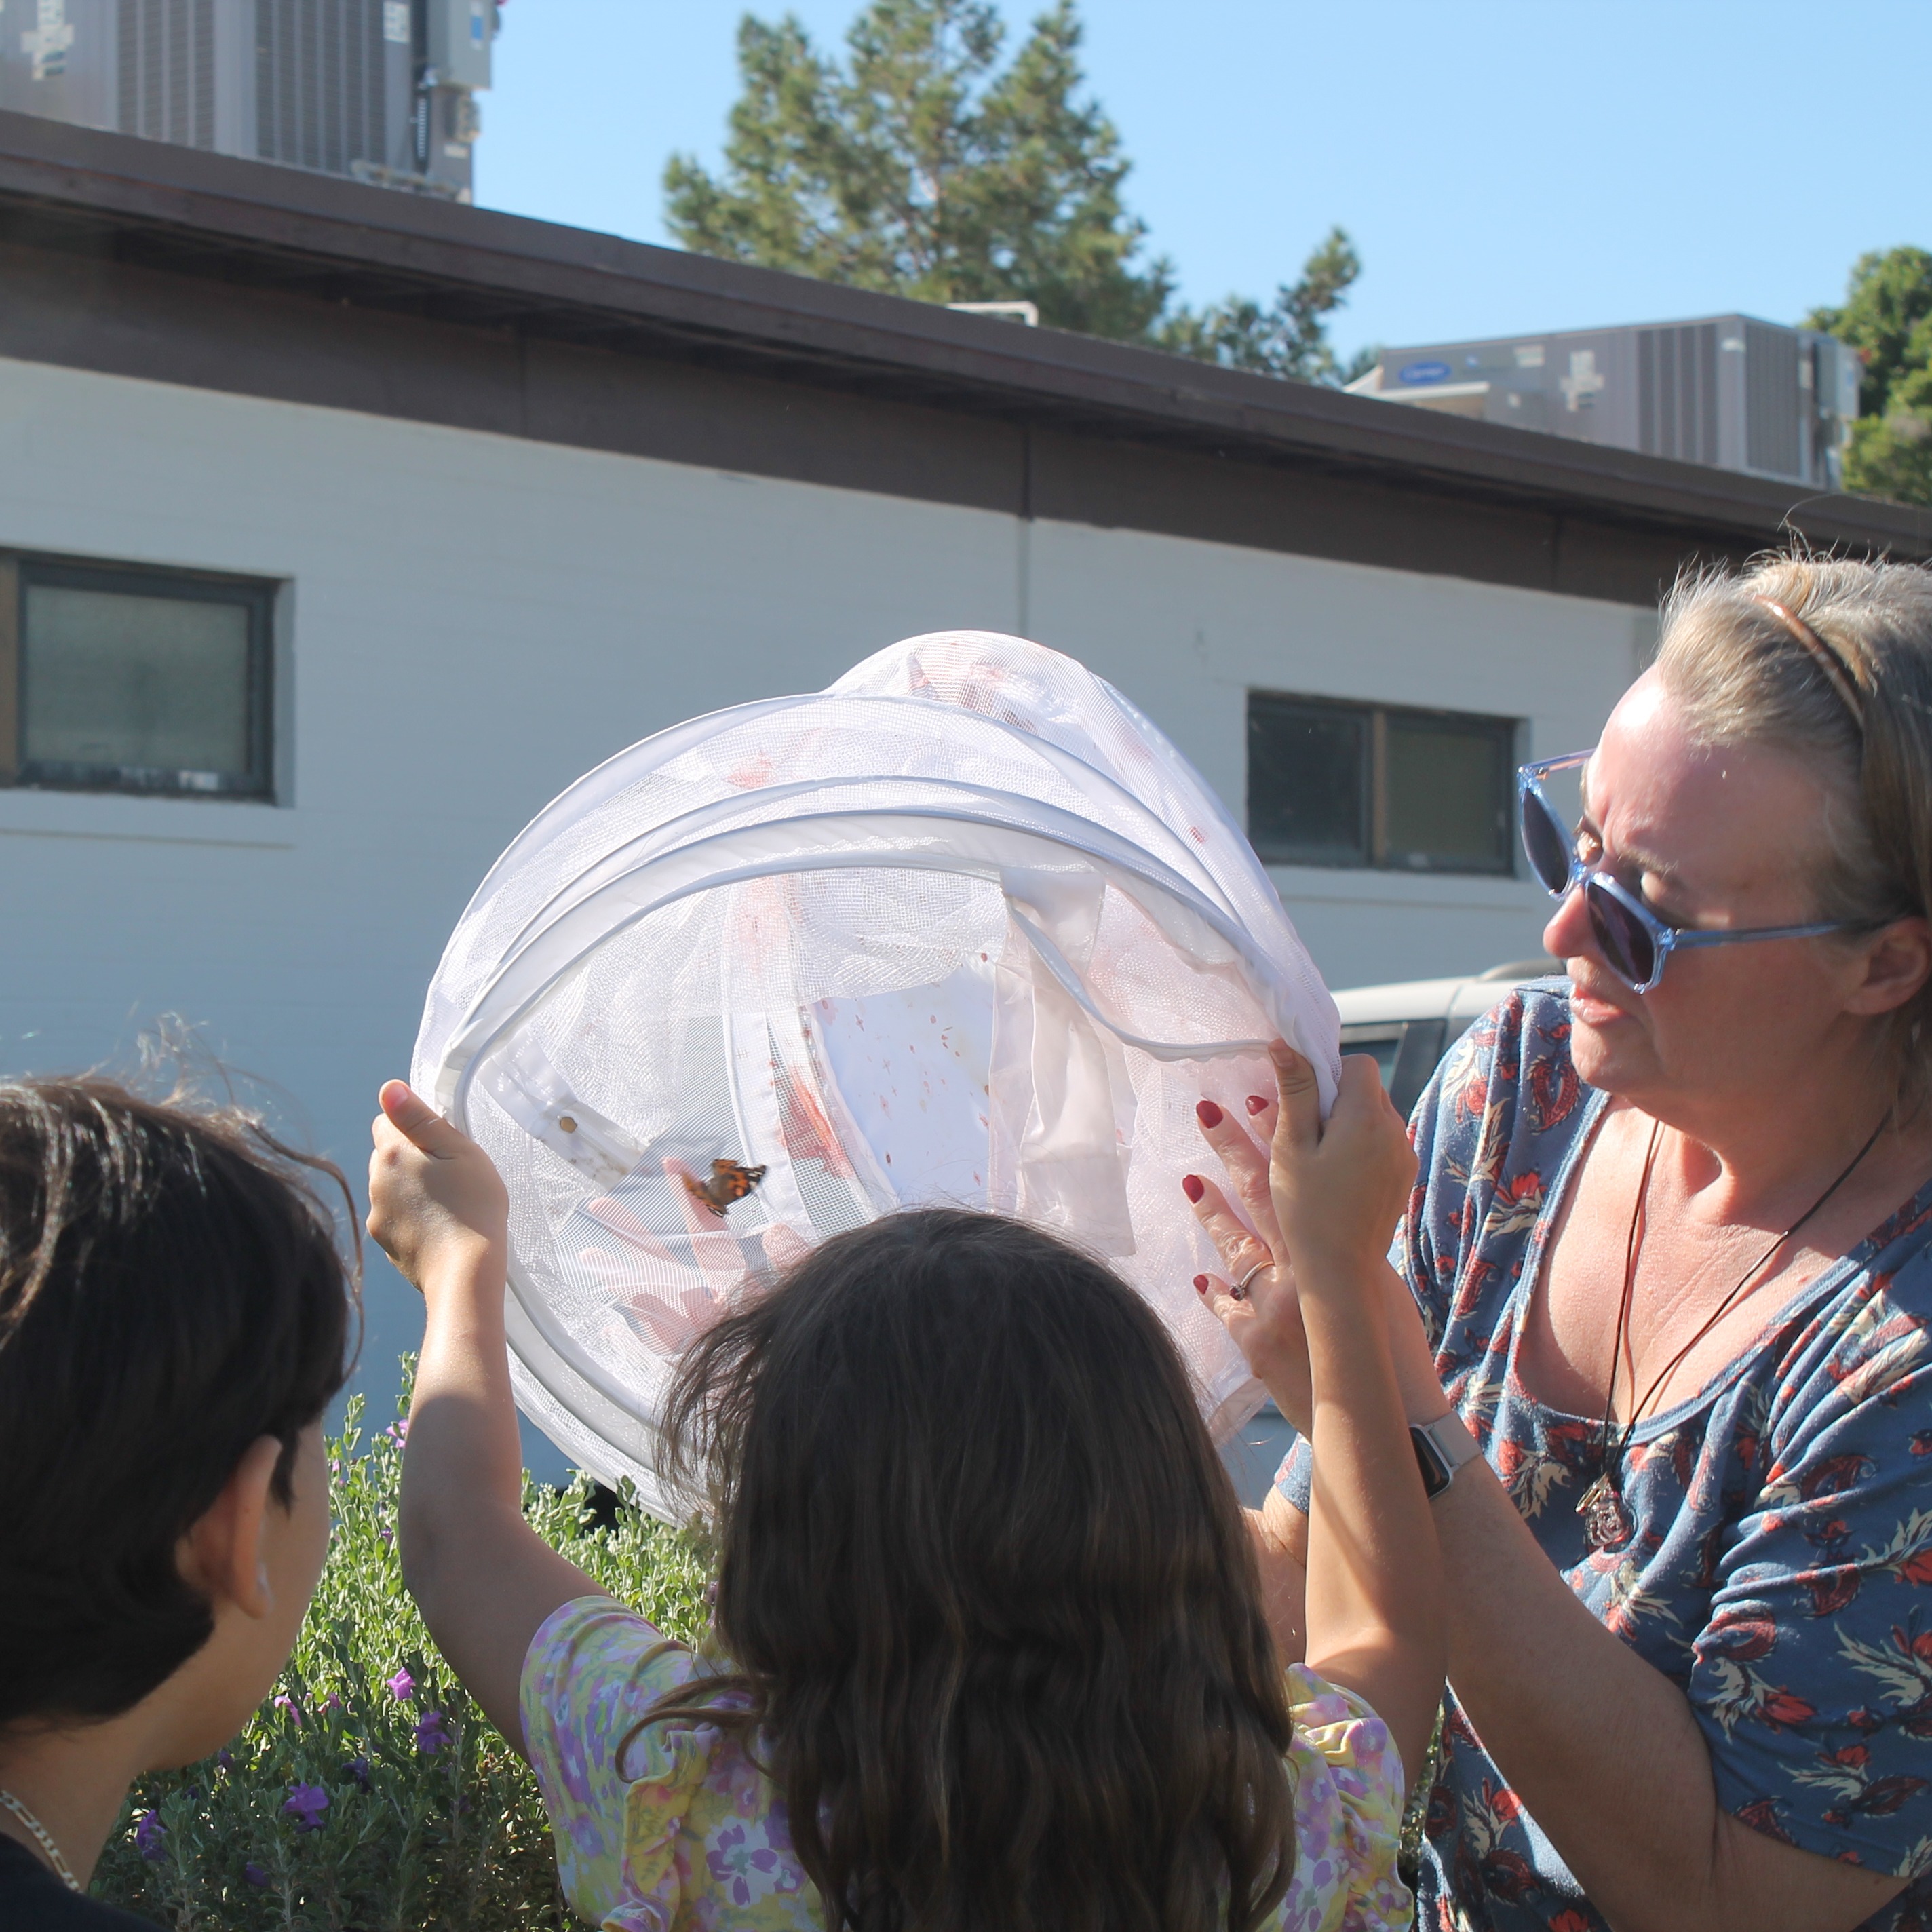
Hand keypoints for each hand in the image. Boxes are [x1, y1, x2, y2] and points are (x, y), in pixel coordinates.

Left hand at [367, 1082, 508, 1289]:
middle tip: (451, 1173)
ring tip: (448, 1204)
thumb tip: (388, 1088)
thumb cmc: (473, 1208)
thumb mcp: (458, 1152)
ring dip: (412, 1188)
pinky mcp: (385, 1245)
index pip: (386, 1121)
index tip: (442, 1143)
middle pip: (387, 1155)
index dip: (414, 1126)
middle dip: (412, 1158)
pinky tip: (441, 1227)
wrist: (466, 1275)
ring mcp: (377, 1217)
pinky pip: (396, 1218)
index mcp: (392, 1155)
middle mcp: (375, 1184)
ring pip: (390, 1188)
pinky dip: (413, 1217)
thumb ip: (420, 1118)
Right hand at [1185, 1044, 1415, 1422]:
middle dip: (1334, 1098)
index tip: (1300, 1100)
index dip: (1326, 1072)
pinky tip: (1337, 1175)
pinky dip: (1360, 1145)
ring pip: (1374, 1115)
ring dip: (1347, 1122)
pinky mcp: (1404, 1175)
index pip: (1355, 1064)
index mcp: (1366, 1115)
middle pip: (1366, 1088)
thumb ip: (1293, 1091)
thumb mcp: (1291, 1146)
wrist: (1341, 1272)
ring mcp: (1403, 1154)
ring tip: (1316, 1156)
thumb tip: (1286, 1042)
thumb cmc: (1307, 1209)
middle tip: (1301, 1130)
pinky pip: (1382, 1142)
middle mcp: (1394, 1129)